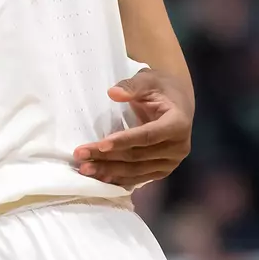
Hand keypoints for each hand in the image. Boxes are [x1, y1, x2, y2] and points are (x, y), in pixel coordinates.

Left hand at [74, 68, 192, 187]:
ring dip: (109, 171)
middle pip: (138, 156)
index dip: (125, 141)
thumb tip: (113, 93)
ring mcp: (171, 162)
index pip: (148, 136)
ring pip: (137, 170)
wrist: (178, 103)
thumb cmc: (161, 89)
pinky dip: (119, 179)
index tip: (101, 144)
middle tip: (80, 156)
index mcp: (178, 124)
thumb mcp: (148, 80)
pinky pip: (139, 178)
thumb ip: (132, 86)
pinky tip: (100, 179)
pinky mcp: (163, 170)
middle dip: (107, 157)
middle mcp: (178, 147)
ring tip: (84, 169)